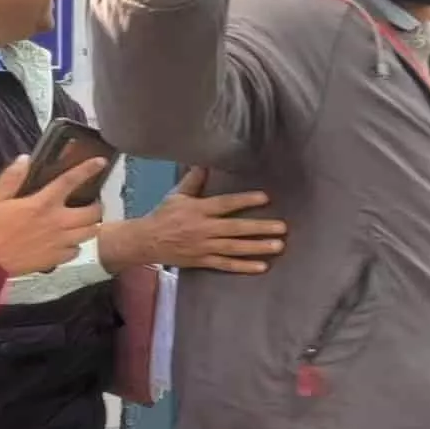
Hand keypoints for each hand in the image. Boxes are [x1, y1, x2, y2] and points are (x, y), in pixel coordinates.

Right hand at [0, 155, 105, 276]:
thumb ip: (11, 179)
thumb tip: (25, 159)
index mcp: (41, 204)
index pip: (71, 181)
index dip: (88, 169)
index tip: (100, 162)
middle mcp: (55, 223)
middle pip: (92, 213)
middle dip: (96, 206)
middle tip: (90, 202)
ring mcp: (57, 244)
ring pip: (89, 234)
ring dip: (90, 225)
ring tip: (83, 221)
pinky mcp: (54, 260)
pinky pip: (76, 251)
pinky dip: (76, 245)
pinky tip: (67, 241)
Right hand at [100, 168, 284, 273]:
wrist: (147, 241)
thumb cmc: (163, 215)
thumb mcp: (177, 195)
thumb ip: (194, 180)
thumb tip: (205, 162)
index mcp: (198, 210)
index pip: (225, 204)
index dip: (245, 200)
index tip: (265, 198)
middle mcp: (203, 229)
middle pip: (235, 228)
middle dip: (260, 228)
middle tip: (282, 228)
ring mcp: (204, 247)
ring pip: (235, 247)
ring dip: (257, 247)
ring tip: (278, 246)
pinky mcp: (203, 261)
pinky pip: (226, 265)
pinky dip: (244, 266)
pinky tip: (262, 266)